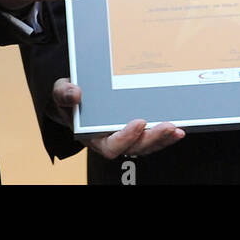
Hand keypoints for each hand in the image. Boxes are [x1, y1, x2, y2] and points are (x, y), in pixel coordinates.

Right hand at [51, 79, 183, 158]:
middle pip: (135, 148)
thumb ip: (64, 93)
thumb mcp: (60, 92)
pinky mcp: (137, 131)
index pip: (111, 146)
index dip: (126, 138)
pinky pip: (153, 137)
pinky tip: (179, 127)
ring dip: (163, 138)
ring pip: (147, 145)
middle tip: (168, 126)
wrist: (76, 97)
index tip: (138, 123)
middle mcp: (112, 141)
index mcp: (93, 137)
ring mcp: (127, 137)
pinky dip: (166, 134)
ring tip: (177, 128)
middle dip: (152, 138)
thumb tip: (75, 93)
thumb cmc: (69, 98)